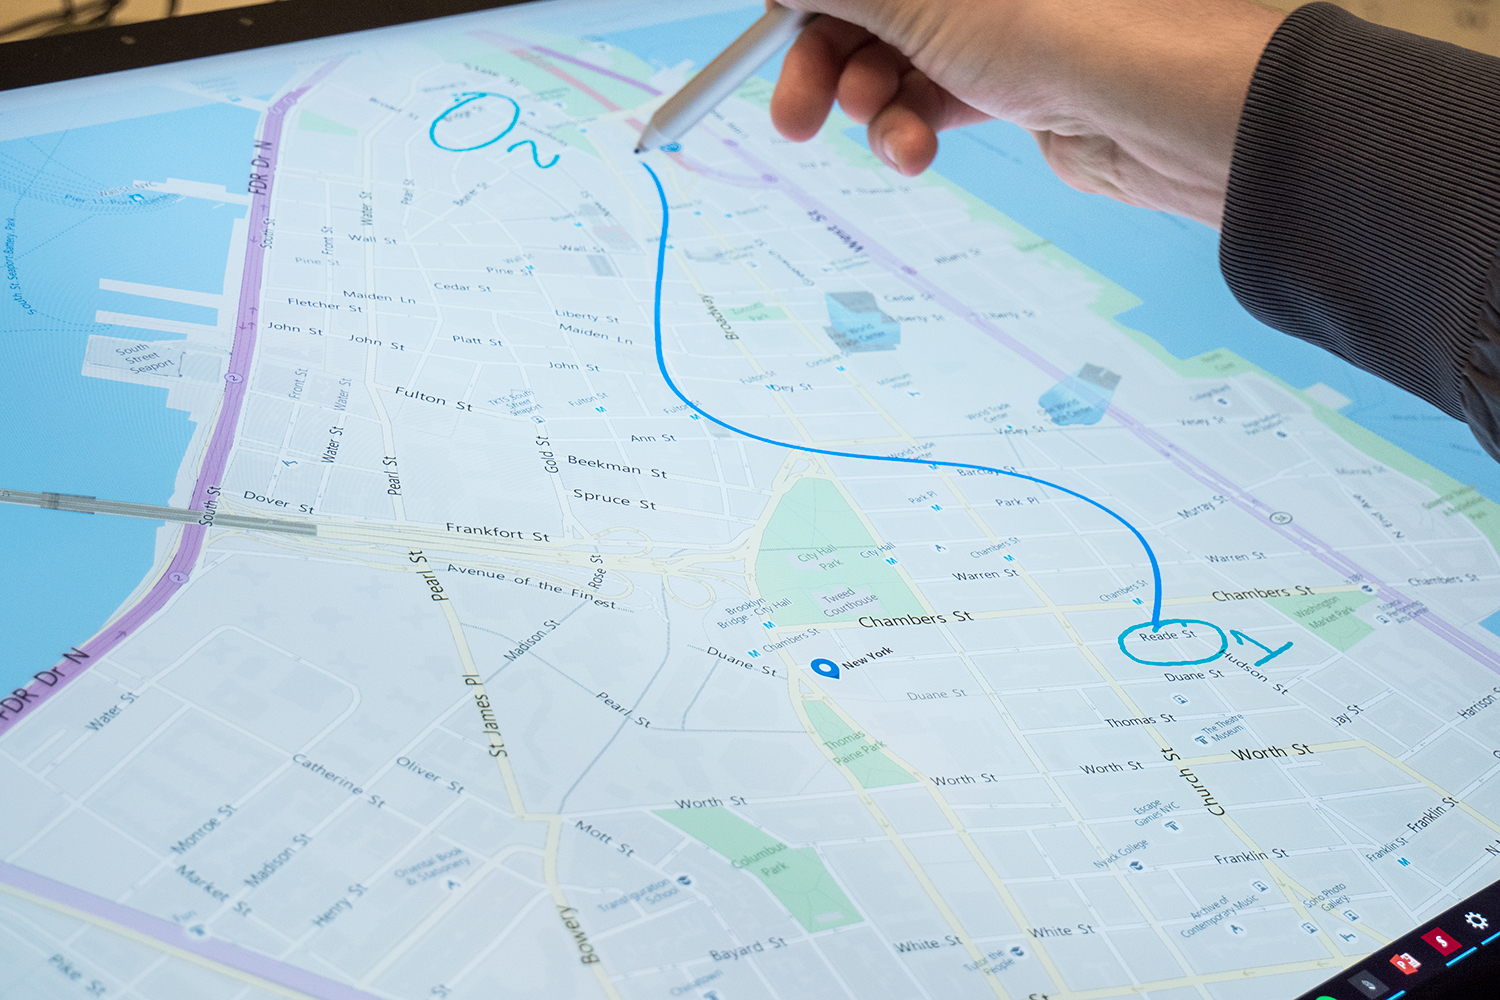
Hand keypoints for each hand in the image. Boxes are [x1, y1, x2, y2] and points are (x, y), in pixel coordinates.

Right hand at [769, 0, 1283, 227]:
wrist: (1166, 109)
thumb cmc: (1068, 22)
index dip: (803, 2)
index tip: (771, 34)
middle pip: (862, 6)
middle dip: (822, 61)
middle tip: (796, 115)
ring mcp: (990, 14)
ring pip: (891, 56)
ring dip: (868, 105)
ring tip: (884, 130)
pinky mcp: (1007, 72)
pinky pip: (930, 96)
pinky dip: (909, 127)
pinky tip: (914, 149)